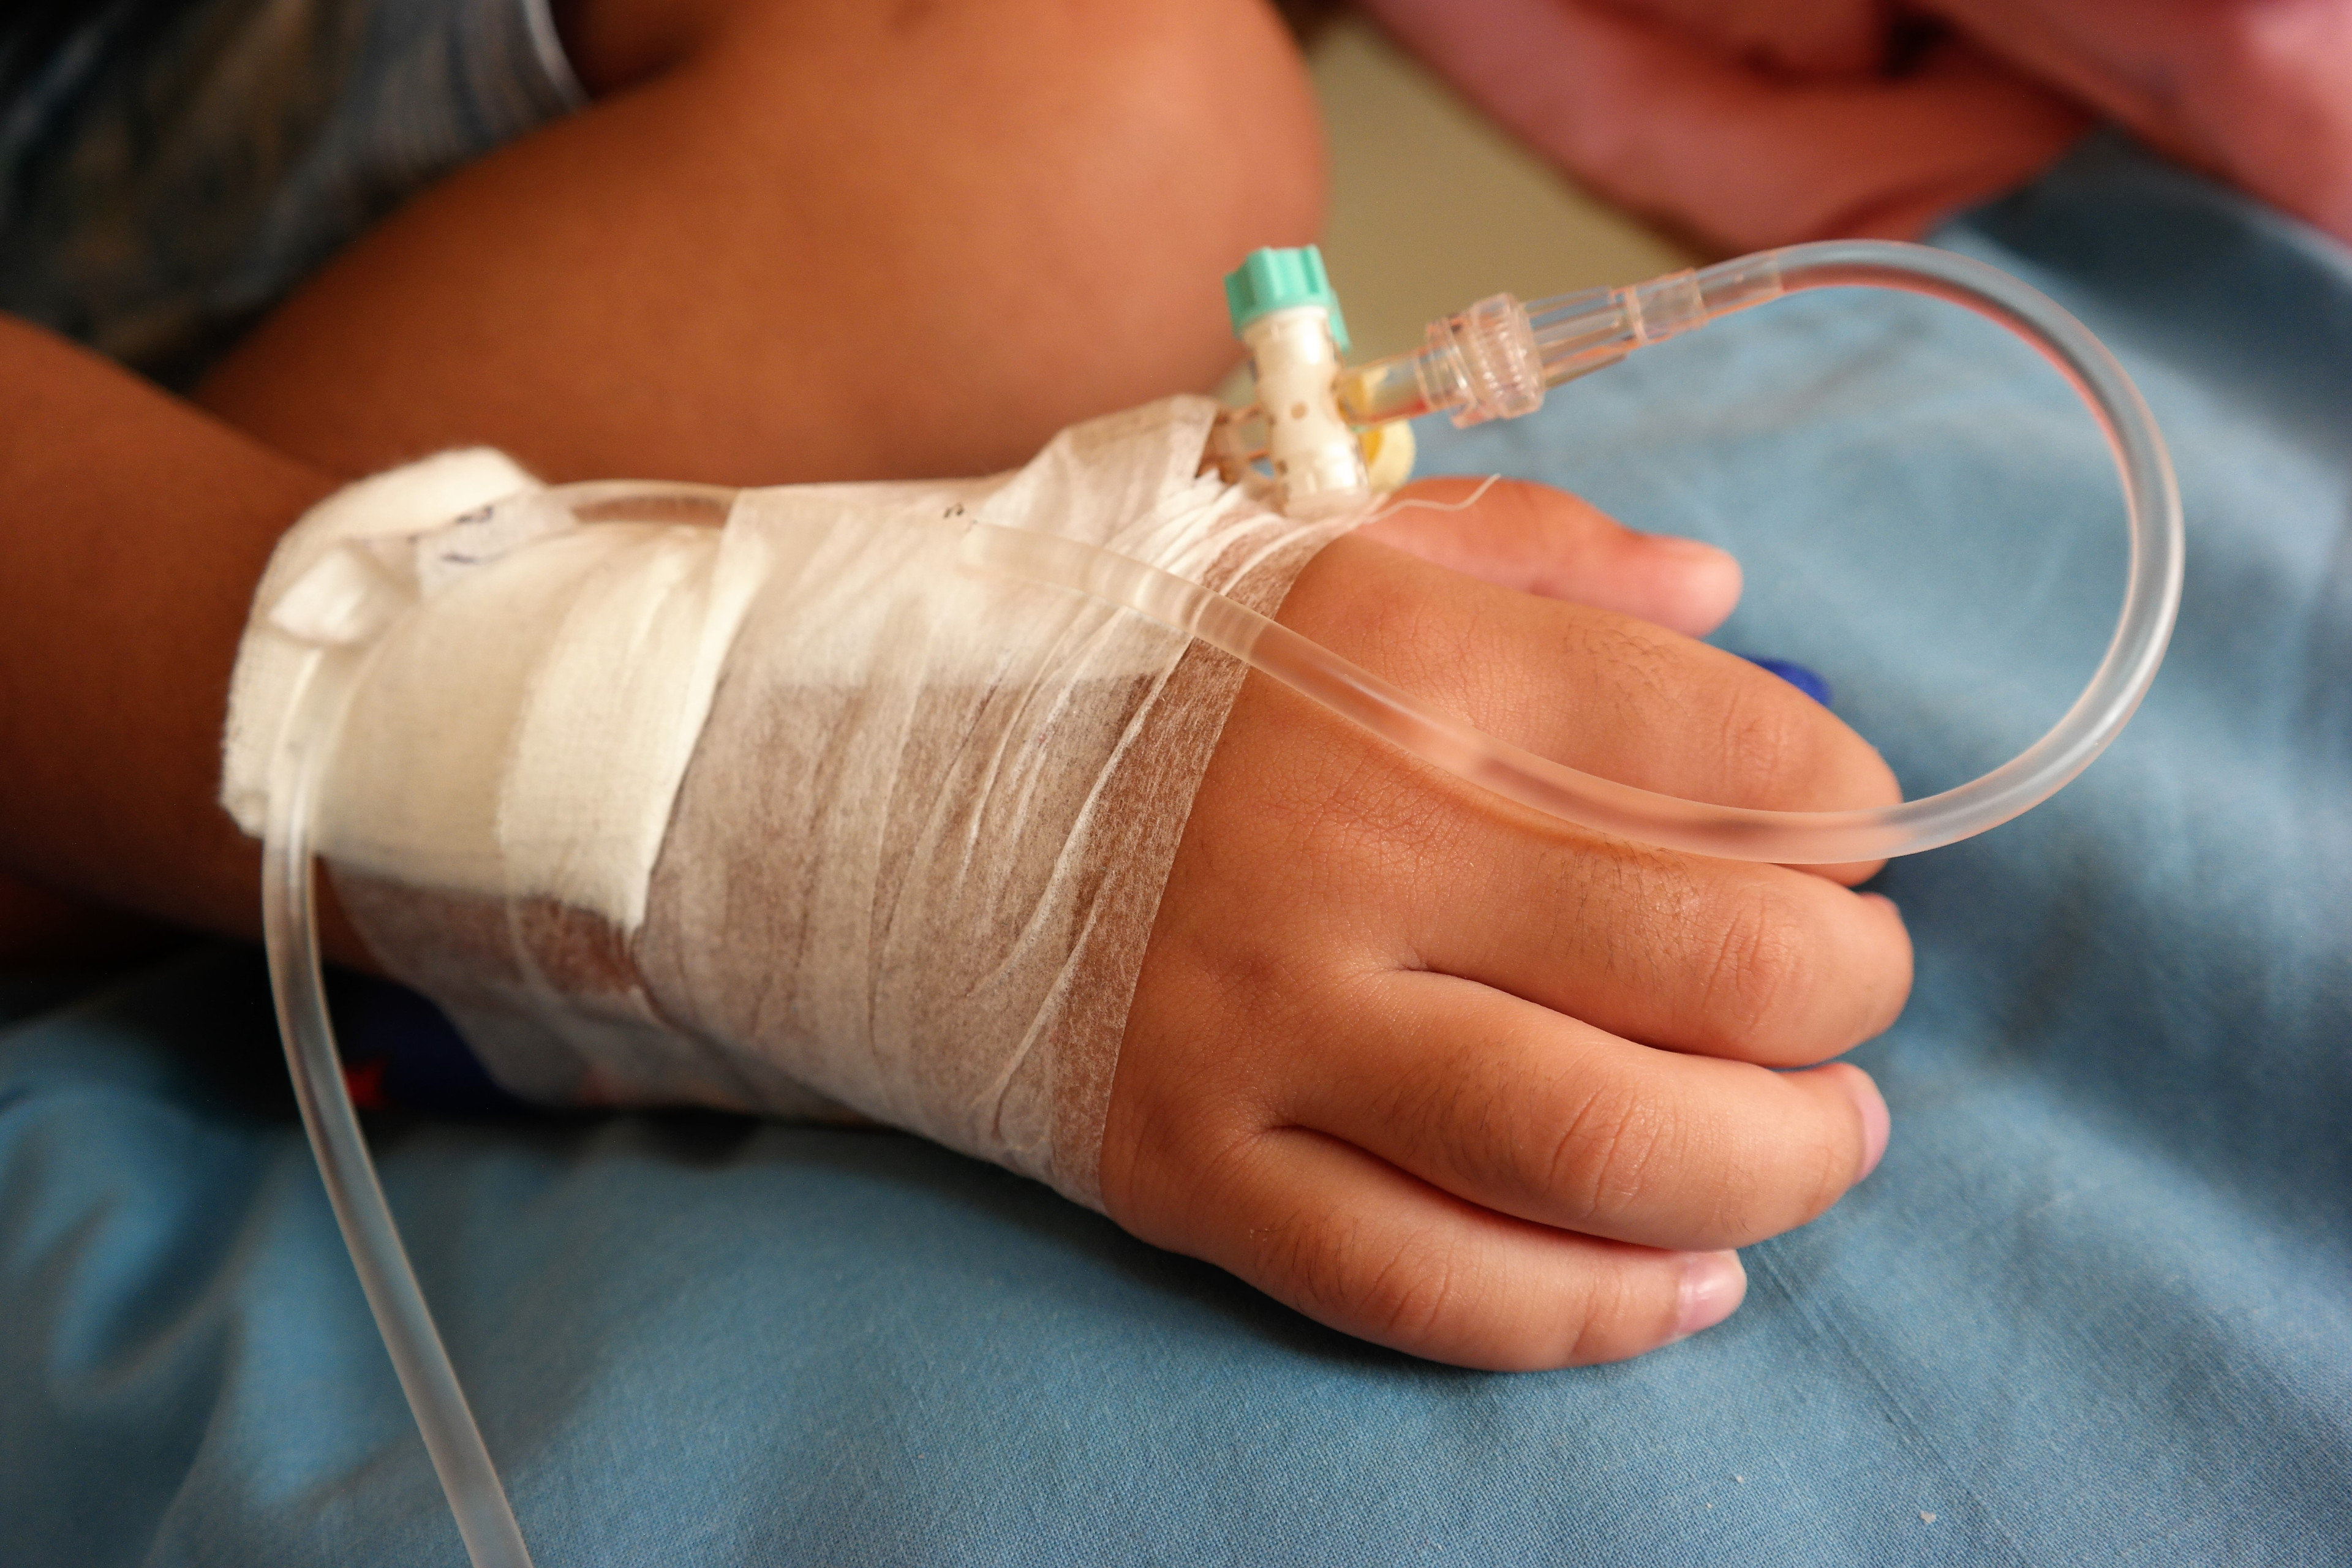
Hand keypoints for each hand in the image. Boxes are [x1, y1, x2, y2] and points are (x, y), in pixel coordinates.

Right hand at [1101, 479, 1909, 1369]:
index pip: (1736, 757)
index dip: (1848, 815)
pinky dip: (1594, 1308)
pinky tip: (1685, 1280)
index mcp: (1405, 657)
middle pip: (1712, 965)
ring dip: (1770, 1167)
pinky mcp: (1185, 1163)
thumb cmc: (1113, 644)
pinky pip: (1426, 1281)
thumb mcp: (1309, 525)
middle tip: (1843, 996)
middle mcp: (1347, 841)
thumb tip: (1722, 600)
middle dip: (1843, 998)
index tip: (1842, 840)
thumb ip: (1532, 545)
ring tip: (1819, 1145)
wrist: (848, 768)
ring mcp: (1260, 1021)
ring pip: (1595, 1147)